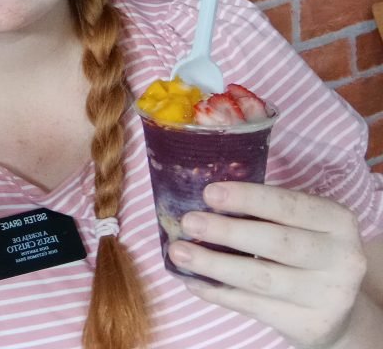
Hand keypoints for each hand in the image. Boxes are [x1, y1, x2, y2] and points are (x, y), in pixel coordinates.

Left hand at [168, 182, 367, 347]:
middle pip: (276, 243)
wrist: (336, 310)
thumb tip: (202, 201)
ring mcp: (328, 296)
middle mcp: (341, 258)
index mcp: (337, 221)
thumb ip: (264, 212)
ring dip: (213, 264)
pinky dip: (216, 292)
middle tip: (188, 222)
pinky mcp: (309, 325)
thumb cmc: (305, 251)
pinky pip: (252, 306)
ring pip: (260, 279)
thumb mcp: (302, 225)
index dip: (248, 198)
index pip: (290, 205)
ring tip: (179, 252)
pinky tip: (192, 280)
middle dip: (227, 232)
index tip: (209, 193)